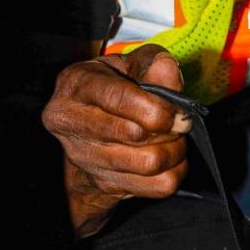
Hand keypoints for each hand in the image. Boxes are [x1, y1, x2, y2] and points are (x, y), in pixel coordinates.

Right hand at [42, 43, 190, 235]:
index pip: (117, 98)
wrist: (89, 132)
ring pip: (148, 164)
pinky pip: (157, 186)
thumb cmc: (112, 90)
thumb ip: (151, 63)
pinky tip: (167, 159)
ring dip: (174, 151)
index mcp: (75, 85)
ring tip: (173, 140)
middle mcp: (71, 122)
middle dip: (169, 129)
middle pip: (134, 134)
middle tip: (178, 124)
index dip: (155, 108)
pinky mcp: (104, 182)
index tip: (179, 114)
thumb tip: (168, 70)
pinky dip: (174, 173)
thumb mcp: (127, 65)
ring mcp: (84, 157)